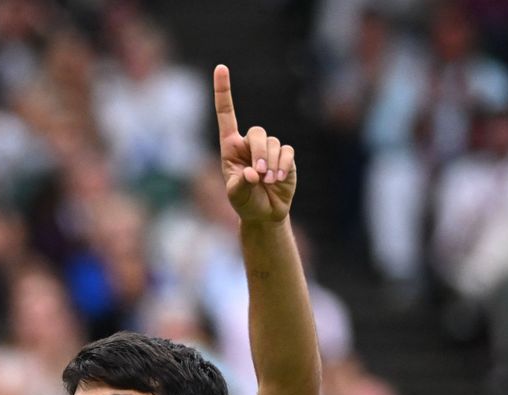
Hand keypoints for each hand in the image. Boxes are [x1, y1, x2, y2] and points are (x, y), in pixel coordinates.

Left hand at [214, 64, 295, 222]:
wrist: (265, 213)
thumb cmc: (245, 202)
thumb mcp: (236, 196)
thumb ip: (240, 185)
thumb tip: (253, 173)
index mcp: (231, 147)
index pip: (226, 114)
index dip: (224, 91)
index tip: (220, 67)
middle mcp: (249, 144)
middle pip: (257, 132)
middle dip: (259, 152)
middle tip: (259, 174)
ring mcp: (269, 149)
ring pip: (273, 143)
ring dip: (271, 163)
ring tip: (268, 182)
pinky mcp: (286, 157)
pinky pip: (287, 152)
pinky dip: (283, 165)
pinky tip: (278, 179)